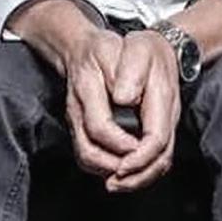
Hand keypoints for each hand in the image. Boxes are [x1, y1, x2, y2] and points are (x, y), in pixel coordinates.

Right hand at [6, 0, 137, 178]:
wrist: (82, 49)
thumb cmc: (104, 50)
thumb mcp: (120, 49)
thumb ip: (126, 71)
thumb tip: (125, 98)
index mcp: (87, 89)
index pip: (100, 128)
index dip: (123, 146)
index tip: (142, 149)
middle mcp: (77, 111)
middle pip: (90, 154)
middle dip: (120, 168)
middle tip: (145, 166)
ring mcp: (76, 123)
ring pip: (88, 160)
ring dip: (114, 171)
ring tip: (139, 170)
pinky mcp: (80, 130)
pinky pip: (90, 158)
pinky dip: (109, 168)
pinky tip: (130, 164)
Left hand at [105, 30, 180, 193]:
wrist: (156, 47)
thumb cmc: (144, 49)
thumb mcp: (136, 49)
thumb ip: (130, 72)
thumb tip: (122, 98)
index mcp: (162, 100)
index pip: (156, 139)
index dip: (138, 158)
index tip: (120, 166)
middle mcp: (165, 118)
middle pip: (160, 160)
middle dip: (137, 177)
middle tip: (113, 184)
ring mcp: (161, 126)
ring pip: (157, 164)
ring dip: (135, 178)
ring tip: (112, 183)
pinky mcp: (153, 130)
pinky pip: (149, 158)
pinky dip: (134, 170)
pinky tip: (114, 171)